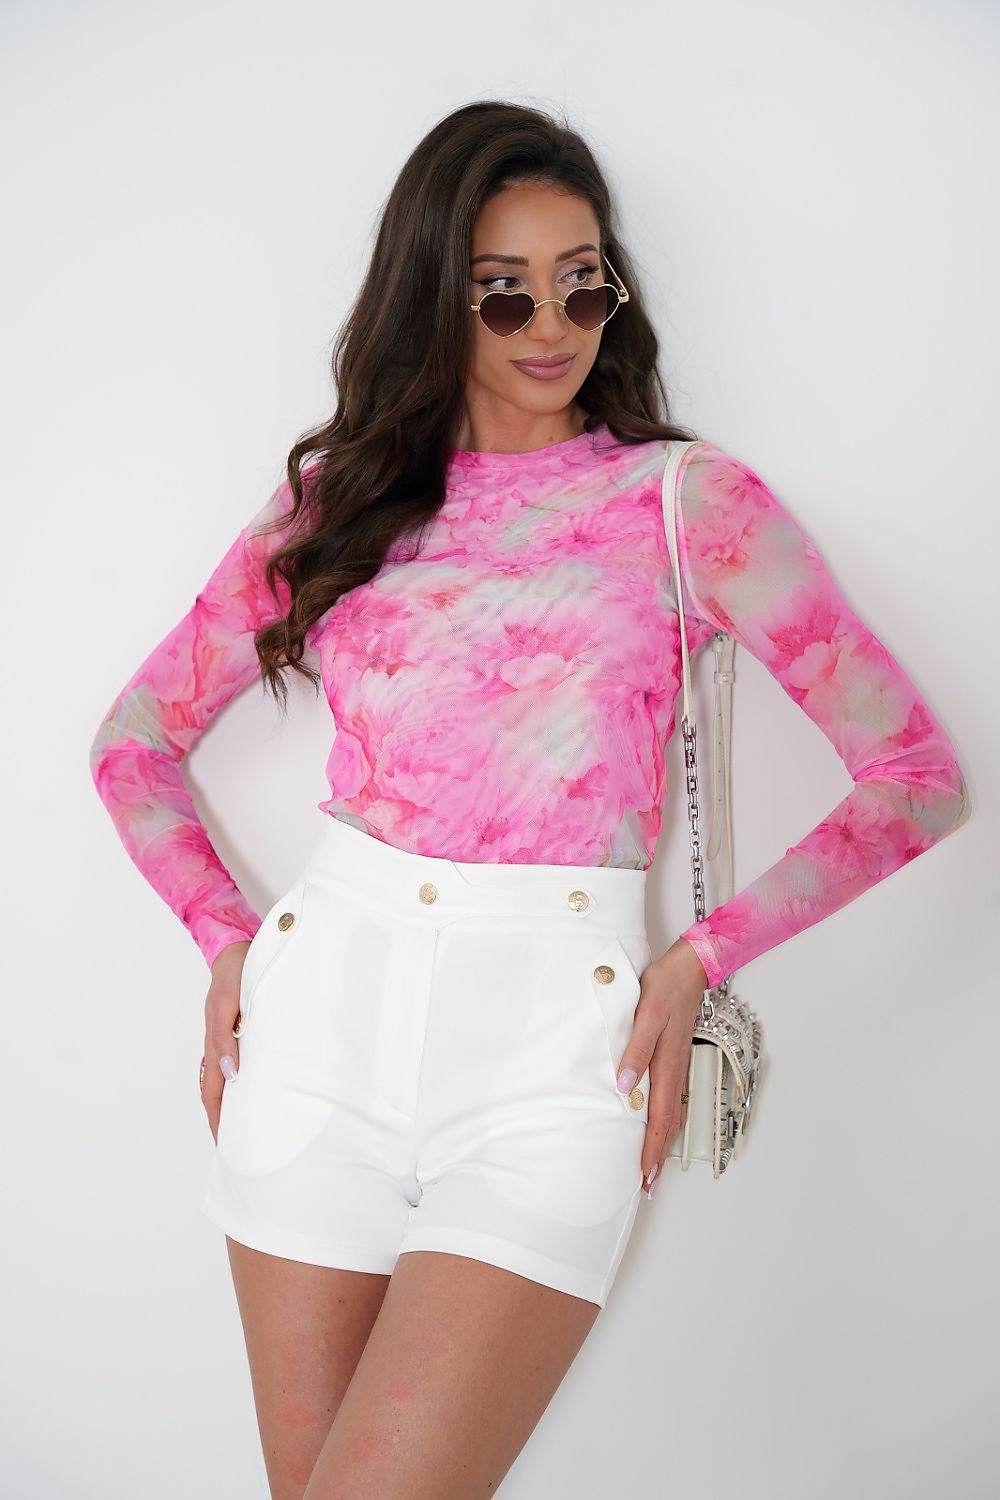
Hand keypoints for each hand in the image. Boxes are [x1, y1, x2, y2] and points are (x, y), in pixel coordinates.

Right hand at [200, 939, 249, 1141]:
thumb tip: (231, 1074)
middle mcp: (219, 1045)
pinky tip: (251, 1091)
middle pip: (216, 1092)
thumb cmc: (235, 974)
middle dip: (223, 1120)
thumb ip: (225, 1037)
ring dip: (229, 1104)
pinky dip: (237, 1084)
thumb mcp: (227, 1004)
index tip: (225, 1144)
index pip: (214, 1092)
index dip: (219, 1119)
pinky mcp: (236, 1032)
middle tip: (236, 1148)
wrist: (236, 950)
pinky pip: (233, 1065)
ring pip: (224, 1080)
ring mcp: (226, 1039)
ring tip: (242, 1129)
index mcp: (216, 1043)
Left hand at [614, 937, 707, 1196]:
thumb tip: (625, 1087)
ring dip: (662, 1142)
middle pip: (668, 1124)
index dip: (652, 1150)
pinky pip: (671, 1099)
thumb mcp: (645, 1016)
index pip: (659, 1118)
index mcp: (666, 1065)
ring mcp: (677, 1067)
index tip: (645, 1176)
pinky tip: (658, 1124)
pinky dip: (665, 1121)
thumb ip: (636, 1051)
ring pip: (671, 1114)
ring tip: (653, 1165)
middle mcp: (675, 1072)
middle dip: (658, 1156)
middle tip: (648, 1185)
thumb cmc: (663, 990)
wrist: (686, 970)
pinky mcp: (675, 1059)